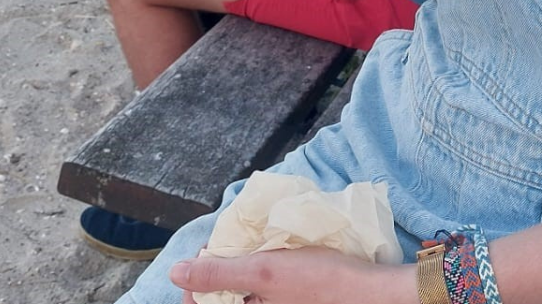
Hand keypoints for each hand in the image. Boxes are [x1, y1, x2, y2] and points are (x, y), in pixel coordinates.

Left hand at [170, 247, 411, 303]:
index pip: (199, 302)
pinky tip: (271, 254)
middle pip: (218, 295)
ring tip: (252, 245)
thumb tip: (176, 271)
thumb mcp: (264, 272)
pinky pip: (258, 289)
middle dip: (219, 267)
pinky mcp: (285, 299)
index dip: (196, 277)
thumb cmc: (319, 282)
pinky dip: (258, 269)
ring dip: (239, 266)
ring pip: (238, 289)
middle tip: (232, 243)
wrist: (366, 291)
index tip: (208, 250)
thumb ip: (219, 272)